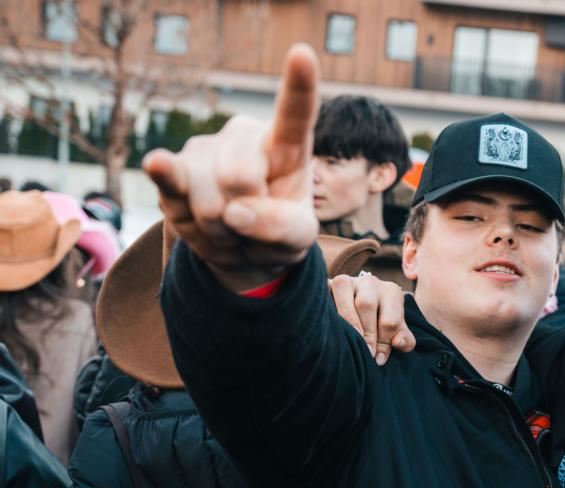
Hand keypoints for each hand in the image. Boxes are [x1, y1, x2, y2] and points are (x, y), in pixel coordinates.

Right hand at [143, 44, 320, 288]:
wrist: (240, 252)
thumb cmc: (277, 233)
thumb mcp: (297, 237)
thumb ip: (281, 227)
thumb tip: (237, 214)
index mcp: (286, 145)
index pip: (295, 112)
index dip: (299, 84)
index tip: (302, 54)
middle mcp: (243, 137)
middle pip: (241, 177)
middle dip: (244, 218)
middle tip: (250, 224)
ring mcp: (205, 149)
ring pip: (208, 199)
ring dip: (219, 230)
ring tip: (229, 228)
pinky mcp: (173, 170)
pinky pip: (169, 177)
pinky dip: (165, 175)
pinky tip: (158, 164)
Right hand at [329, 273, 414, 364]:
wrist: (356, 312)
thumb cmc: (380, 326)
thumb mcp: (396, 334)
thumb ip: (405, 340)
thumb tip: (398, 342)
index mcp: (391, 292)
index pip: (389, 319)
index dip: (384, 342)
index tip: (378, 358)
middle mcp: (370, 282)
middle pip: (366, 304)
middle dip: (366, 333)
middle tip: (365, 353)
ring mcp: (347, 281)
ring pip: (344, 291)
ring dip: (346, 319)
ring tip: (350, 340)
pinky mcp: (327, 283)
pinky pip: (324, 292)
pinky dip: (326, 309)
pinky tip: (331, 326)